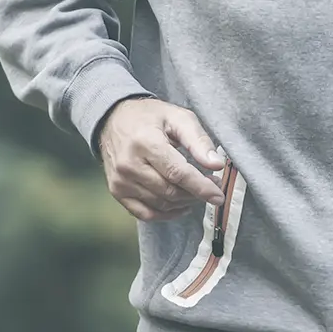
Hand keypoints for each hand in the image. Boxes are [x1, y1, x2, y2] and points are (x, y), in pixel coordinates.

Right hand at [95, 98, 227, 221]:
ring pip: (161, 204)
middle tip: (210, 186)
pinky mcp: (117, 191)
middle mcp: (129, 164)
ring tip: (195, 190)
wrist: (113, 119)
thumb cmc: (150, 117)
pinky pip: (145, 214)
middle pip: (170, 191)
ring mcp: (120, 181)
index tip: (219, 195)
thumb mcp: (178, 117)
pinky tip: (179, 205)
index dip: (201, 187)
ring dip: (183, 203)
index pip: (177, 173)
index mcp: (145, 142)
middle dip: (195, 194)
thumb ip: (198, 140)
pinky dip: (166, 214)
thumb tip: (217, 164)